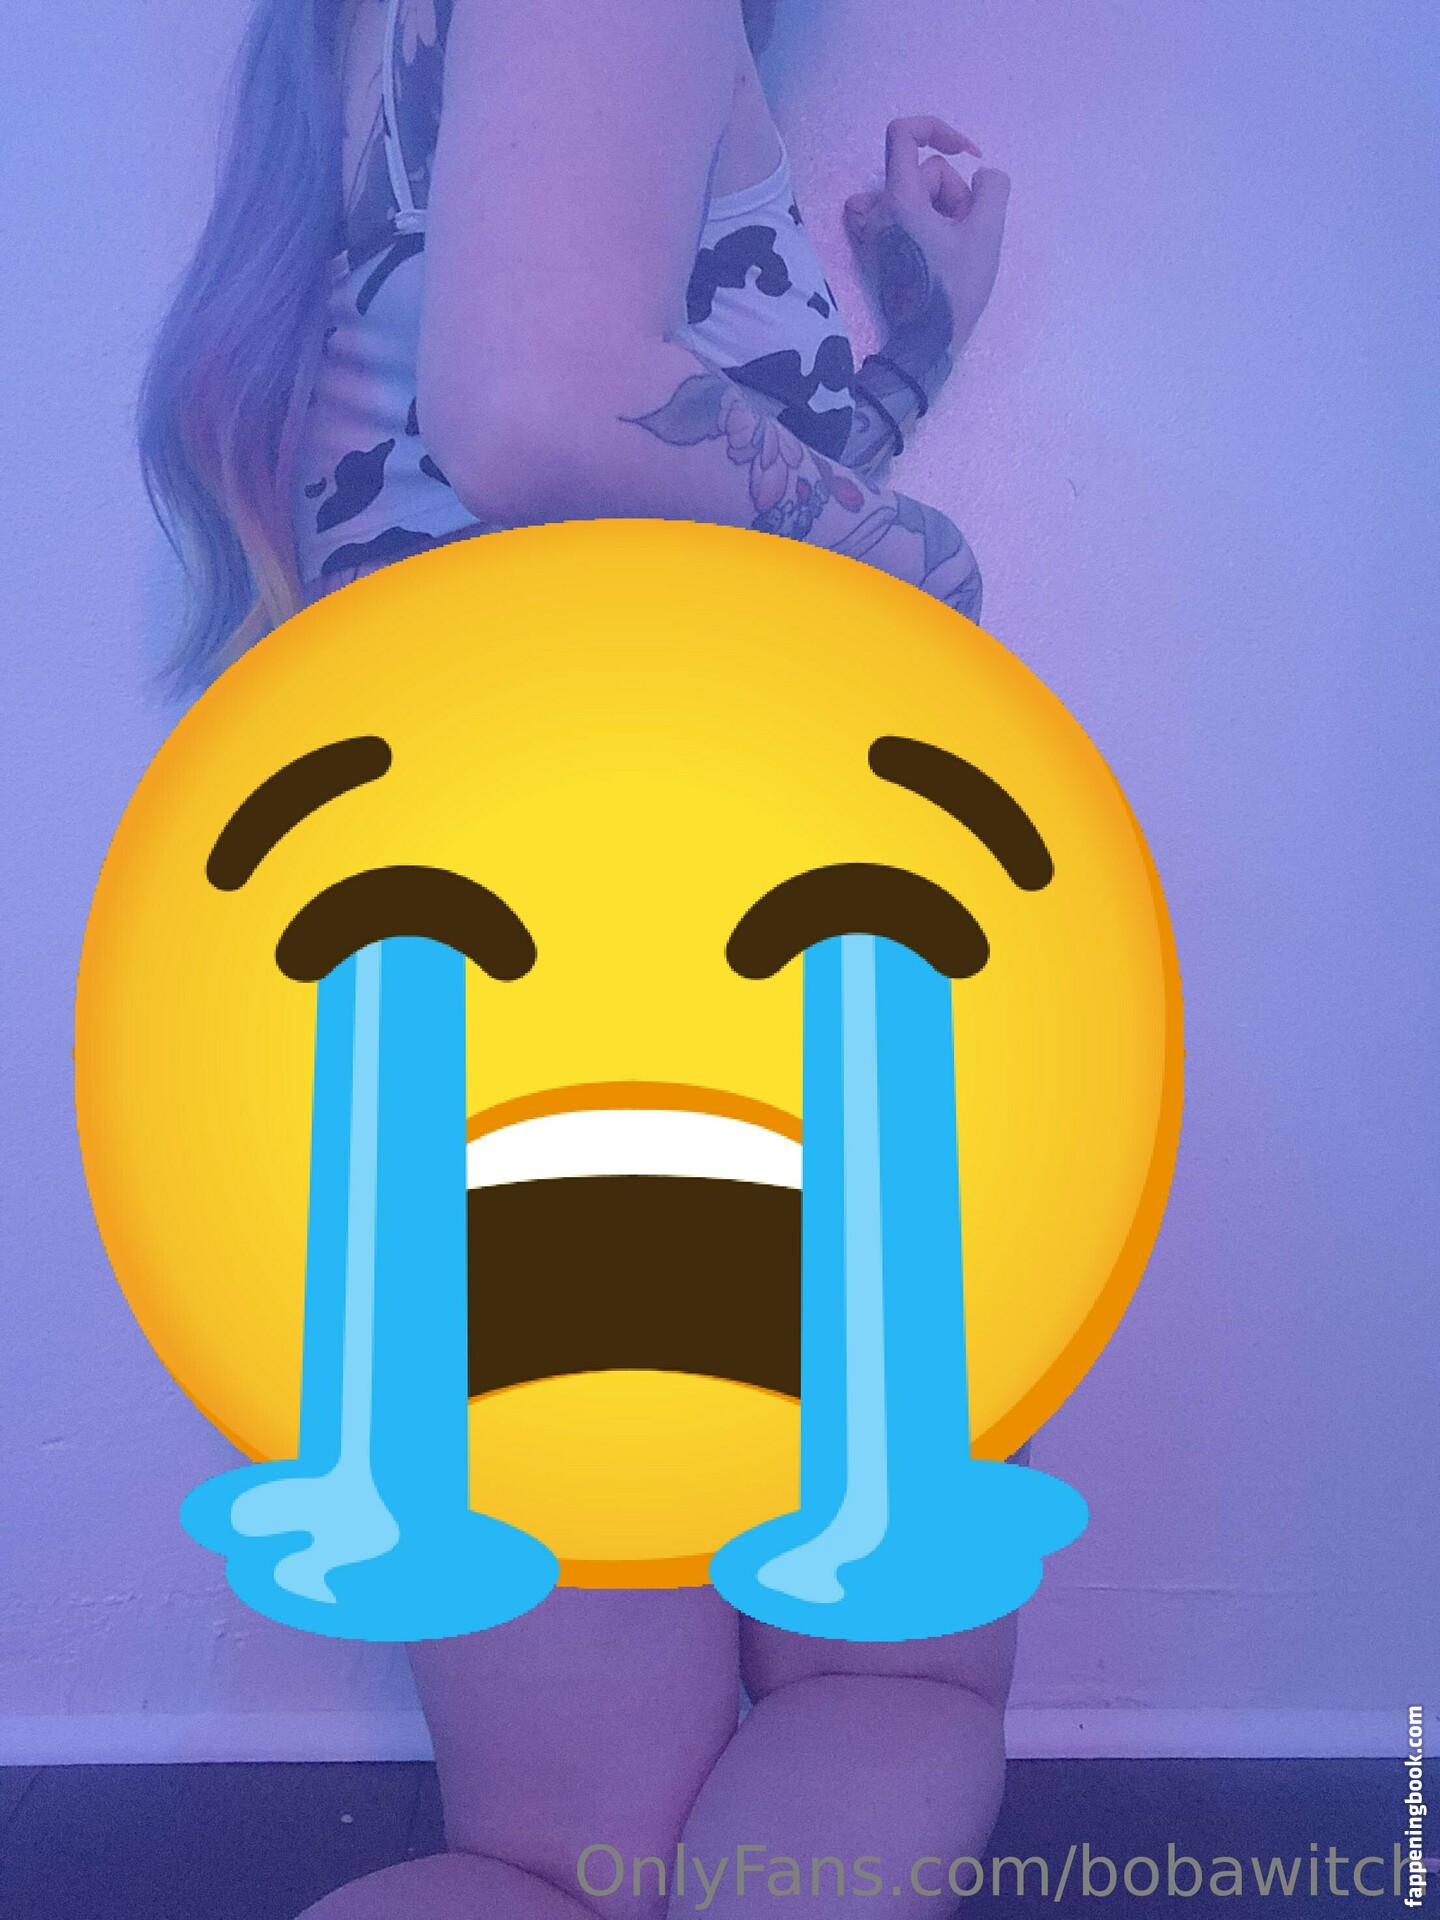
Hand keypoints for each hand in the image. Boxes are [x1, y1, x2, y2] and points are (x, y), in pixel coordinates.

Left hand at [845, 117, 1010, 361]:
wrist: (924, 342)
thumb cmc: (953, 290)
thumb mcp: (986, 234)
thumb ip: (992, 190)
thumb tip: (983, 175)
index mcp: (900, 200)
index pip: (904, 134)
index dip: (938, 131)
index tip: (964, 153)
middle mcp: (877, 211)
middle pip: (923, 176)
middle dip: (953, 195)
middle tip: (969, 231)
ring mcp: (870, 233)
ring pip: (913, 198)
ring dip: (938, 210)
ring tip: (953, 244)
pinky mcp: (872, 252)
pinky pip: (888, 215)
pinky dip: (912, 219)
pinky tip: (928, 240)